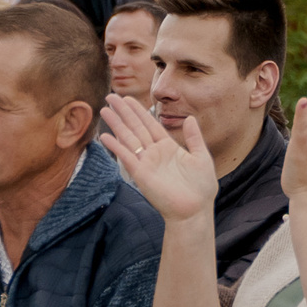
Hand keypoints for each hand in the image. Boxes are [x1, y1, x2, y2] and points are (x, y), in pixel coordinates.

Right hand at [97, 92, 218, 221]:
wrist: (195, 210)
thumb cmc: (200, 187)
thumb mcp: (201, 158)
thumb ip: (195, 138)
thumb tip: (191, 118)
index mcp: (169, 147)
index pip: (150, 124)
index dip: (139, 111)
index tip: (128, 98)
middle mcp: (155, 153)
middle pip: (136, 128)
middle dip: (124, 112)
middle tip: (110, 96)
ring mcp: (146, 162)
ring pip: (129, 138)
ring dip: (116, 124)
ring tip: (104, 109)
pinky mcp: (141, 174)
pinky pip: (127, 157)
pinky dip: (116, 146)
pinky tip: (105, 135)